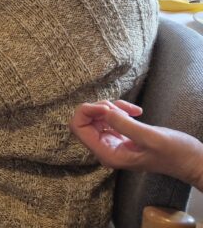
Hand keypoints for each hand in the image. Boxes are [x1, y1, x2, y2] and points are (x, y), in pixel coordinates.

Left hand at [70, 100, 202, 188]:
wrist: (192, 161)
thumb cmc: (176, 153)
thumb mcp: (151, 138)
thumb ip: (125, 126)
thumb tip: (104, 111)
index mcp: (108, 154)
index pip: (78, 128)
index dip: (87, 112)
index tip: (107, 107)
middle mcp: (106, 149)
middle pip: (85, 120)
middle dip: (101, 108)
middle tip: (122, 109)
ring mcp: (112, 142)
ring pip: (97, 115)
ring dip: (113, 107)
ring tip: (133, 112)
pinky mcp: (121, 135)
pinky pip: (110, 116)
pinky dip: (120, 109)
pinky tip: (136, 112)